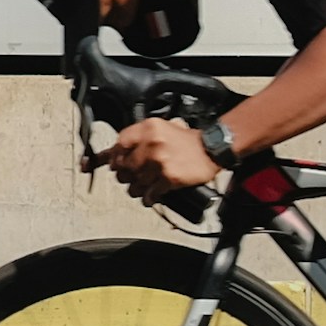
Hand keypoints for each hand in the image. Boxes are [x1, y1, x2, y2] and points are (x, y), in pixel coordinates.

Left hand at [104, 116, 221, 204]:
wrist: (212, 149)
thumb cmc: (188, 140)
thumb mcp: (163, 127)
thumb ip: (141, 136)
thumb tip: (113, 151)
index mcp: (148, 128)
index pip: (119, 144)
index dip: (113, 157)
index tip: (113, 164)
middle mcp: (151, 144)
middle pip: (123, 166)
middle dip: (125, 175)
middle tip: (131, 177)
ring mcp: (159, 162)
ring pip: (134, 183)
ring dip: (136, 189)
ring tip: (143, 187)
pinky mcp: (168, 178)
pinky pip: (149, 193)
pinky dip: (148, 198)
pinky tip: (151, 196)